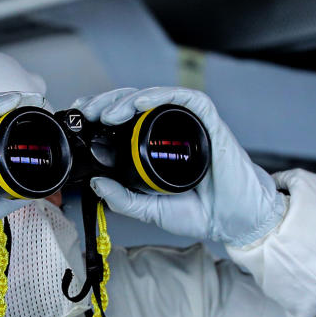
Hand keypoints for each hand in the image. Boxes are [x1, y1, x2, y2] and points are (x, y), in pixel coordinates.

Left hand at [74, 87, 286, 246]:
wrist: (234, 220)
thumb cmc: (200, 212)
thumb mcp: (150, 210)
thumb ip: (123, 199)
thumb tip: (96, 183)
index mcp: (154, 147)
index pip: (124, 121)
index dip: (101, 114)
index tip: (81, 118)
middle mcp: (169, 131)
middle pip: (134, 103)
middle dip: (106, 102)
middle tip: (88, 113)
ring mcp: (188, 124)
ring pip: (153, 96)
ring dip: (126, 99)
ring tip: (107, 114)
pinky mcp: (208, 121)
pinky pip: (183, 98)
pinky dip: (159, 96)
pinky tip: (139, 104)